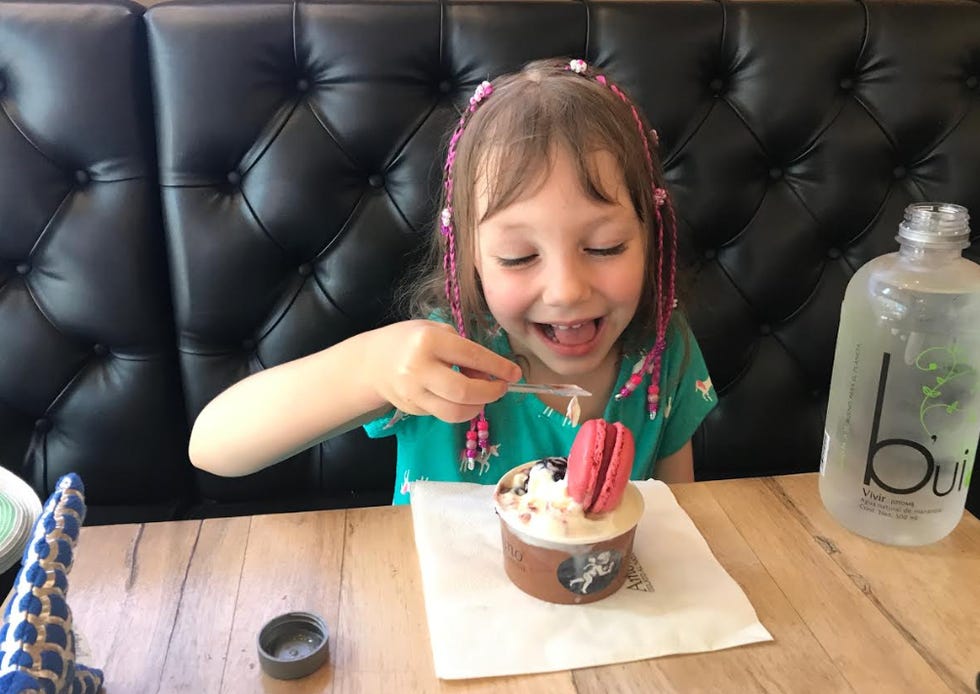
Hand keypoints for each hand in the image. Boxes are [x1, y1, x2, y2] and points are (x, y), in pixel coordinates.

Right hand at [365, 320, 521, 422]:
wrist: (373, 362)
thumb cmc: (411, 341)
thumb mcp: (437, 331)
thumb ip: (464, 349)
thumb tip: (489, 373)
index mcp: (428, 341)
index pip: (471, 356)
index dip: (498, 367)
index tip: (514, 373)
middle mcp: (418, 368)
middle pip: (464, 391)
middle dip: (490, 392)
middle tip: (501, 388)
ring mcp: (413, 393)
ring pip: (455, 412)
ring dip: (478, 407)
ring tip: (483, 395)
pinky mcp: (412, 409)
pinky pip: (445, 415)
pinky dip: (461, 409)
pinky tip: (462, 397)